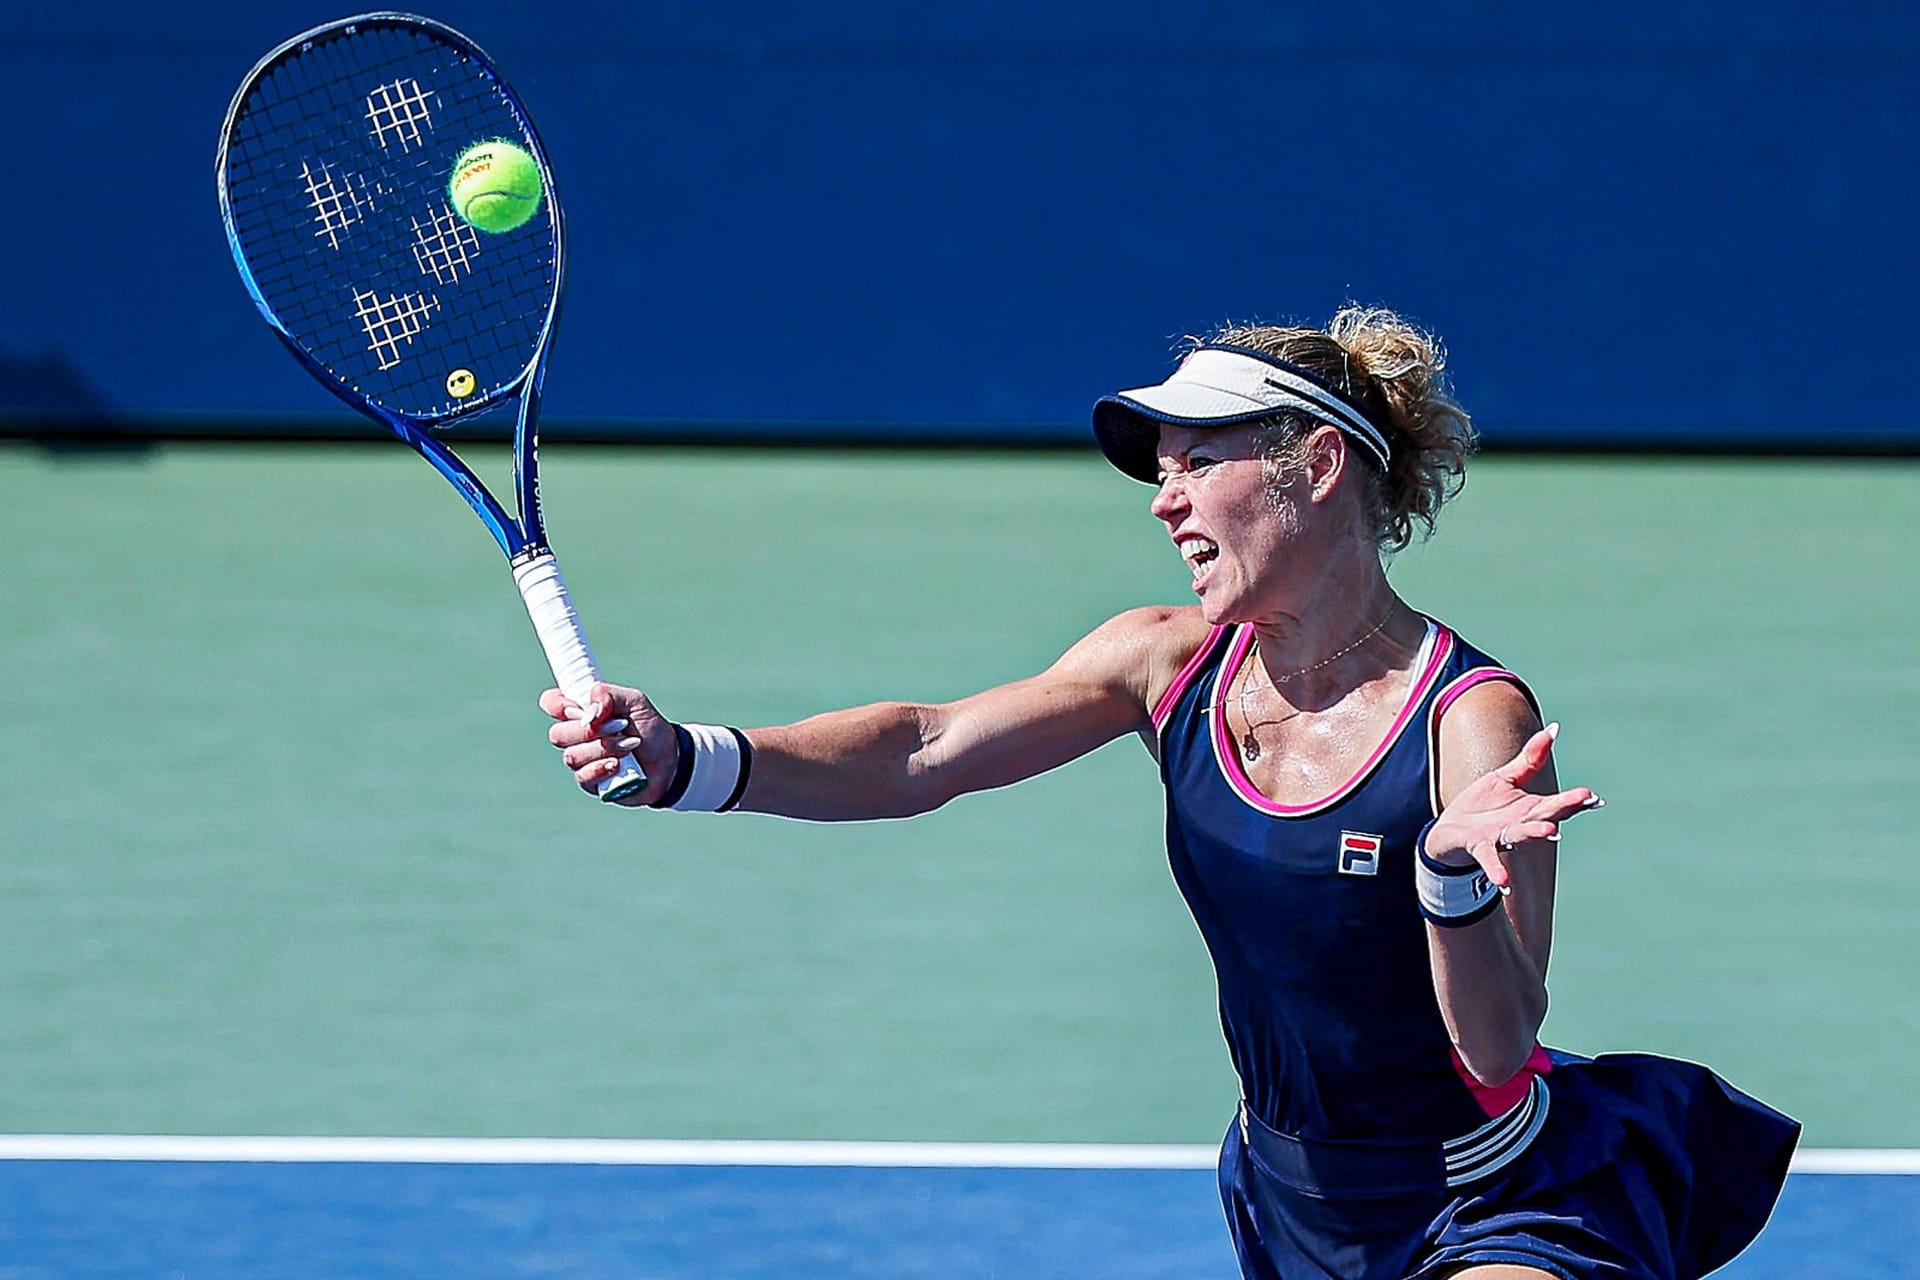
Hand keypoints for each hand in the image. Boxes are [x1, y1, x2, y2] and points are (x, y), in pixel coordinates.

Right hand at [540, 682, 677, 806]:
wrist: (670, 760)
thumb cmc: (650, 728)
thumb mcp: (636, 702)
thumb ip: (610, 695)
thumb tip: (588, 711)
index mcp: (582, 711)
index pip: (551, 703)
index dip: (557, 705)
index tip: (577, 708)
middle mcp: (576, 736)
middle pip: (557, 734)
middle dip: (589, 732)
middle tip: (618, 727)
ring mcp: (581, 760)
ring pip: (571, 756)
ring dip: (603, 749)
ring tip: (629, 746)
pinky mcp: (590, 782)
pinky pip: (582, 776)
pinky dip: (602, 768)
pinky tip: (619, 765)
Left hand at [1424, 723, 1602, 889]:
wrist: (1448, 831)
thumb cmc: (1481, 806)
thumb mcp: (1505, 777)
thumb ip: (1531, 758)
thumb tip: (1555, 729)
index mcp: (1529, 809)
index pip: (1557, 804)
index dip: (1575, 799)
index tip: (1594, 796)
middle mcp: (1519, 825)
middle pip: (1544, 815)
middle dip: (1563, 808)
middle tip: (1584, 800)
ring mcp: (1500, 837)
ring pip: (1520, 835)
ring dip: (1536, 834)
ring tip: (1552, 833)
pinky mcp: (1477, 846)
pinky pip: (1488, 858)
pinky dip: (1497, 870)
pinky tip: (1504, 881)